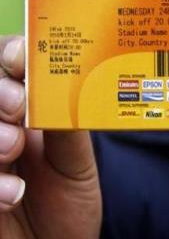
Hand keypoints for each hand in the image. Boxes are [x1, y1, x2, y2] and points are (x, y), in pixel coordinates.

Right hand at [0, 36, 101, 237]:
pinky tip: (10, 195)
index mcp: (24, 109)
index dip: (9, 53)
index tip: (20, 58)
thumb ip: (66, 126)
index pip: (7, 64)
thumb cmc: (68, 200)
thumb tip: (67, 83)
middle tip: (18, 106)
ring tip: (12, 149)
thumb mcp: (76, 162)